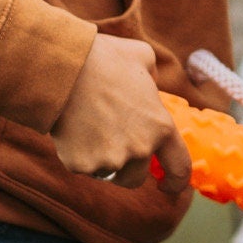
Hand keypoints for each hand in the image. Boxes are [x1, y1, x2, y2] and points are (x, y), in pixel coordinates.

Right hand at [51, 34, 193, 205]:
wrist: (63, 69)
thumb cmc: (104, 60)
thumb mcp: (143, 57)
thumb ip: (154, 77)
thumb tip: (152, 86)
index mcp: (161, 127)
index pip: (179, 169)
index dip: (176, 182)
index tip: (167, 185)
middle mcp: (140, 149)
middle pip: (137, 177)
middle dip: (128, 166)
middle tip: (112, 140)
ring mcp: (110, 160)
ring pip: (110, 174)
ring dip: (105, 162)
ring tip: (92, 130)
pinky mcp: (82, 165)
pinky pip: (85, 168)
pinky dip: (80, 155)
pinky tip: (75, 131)